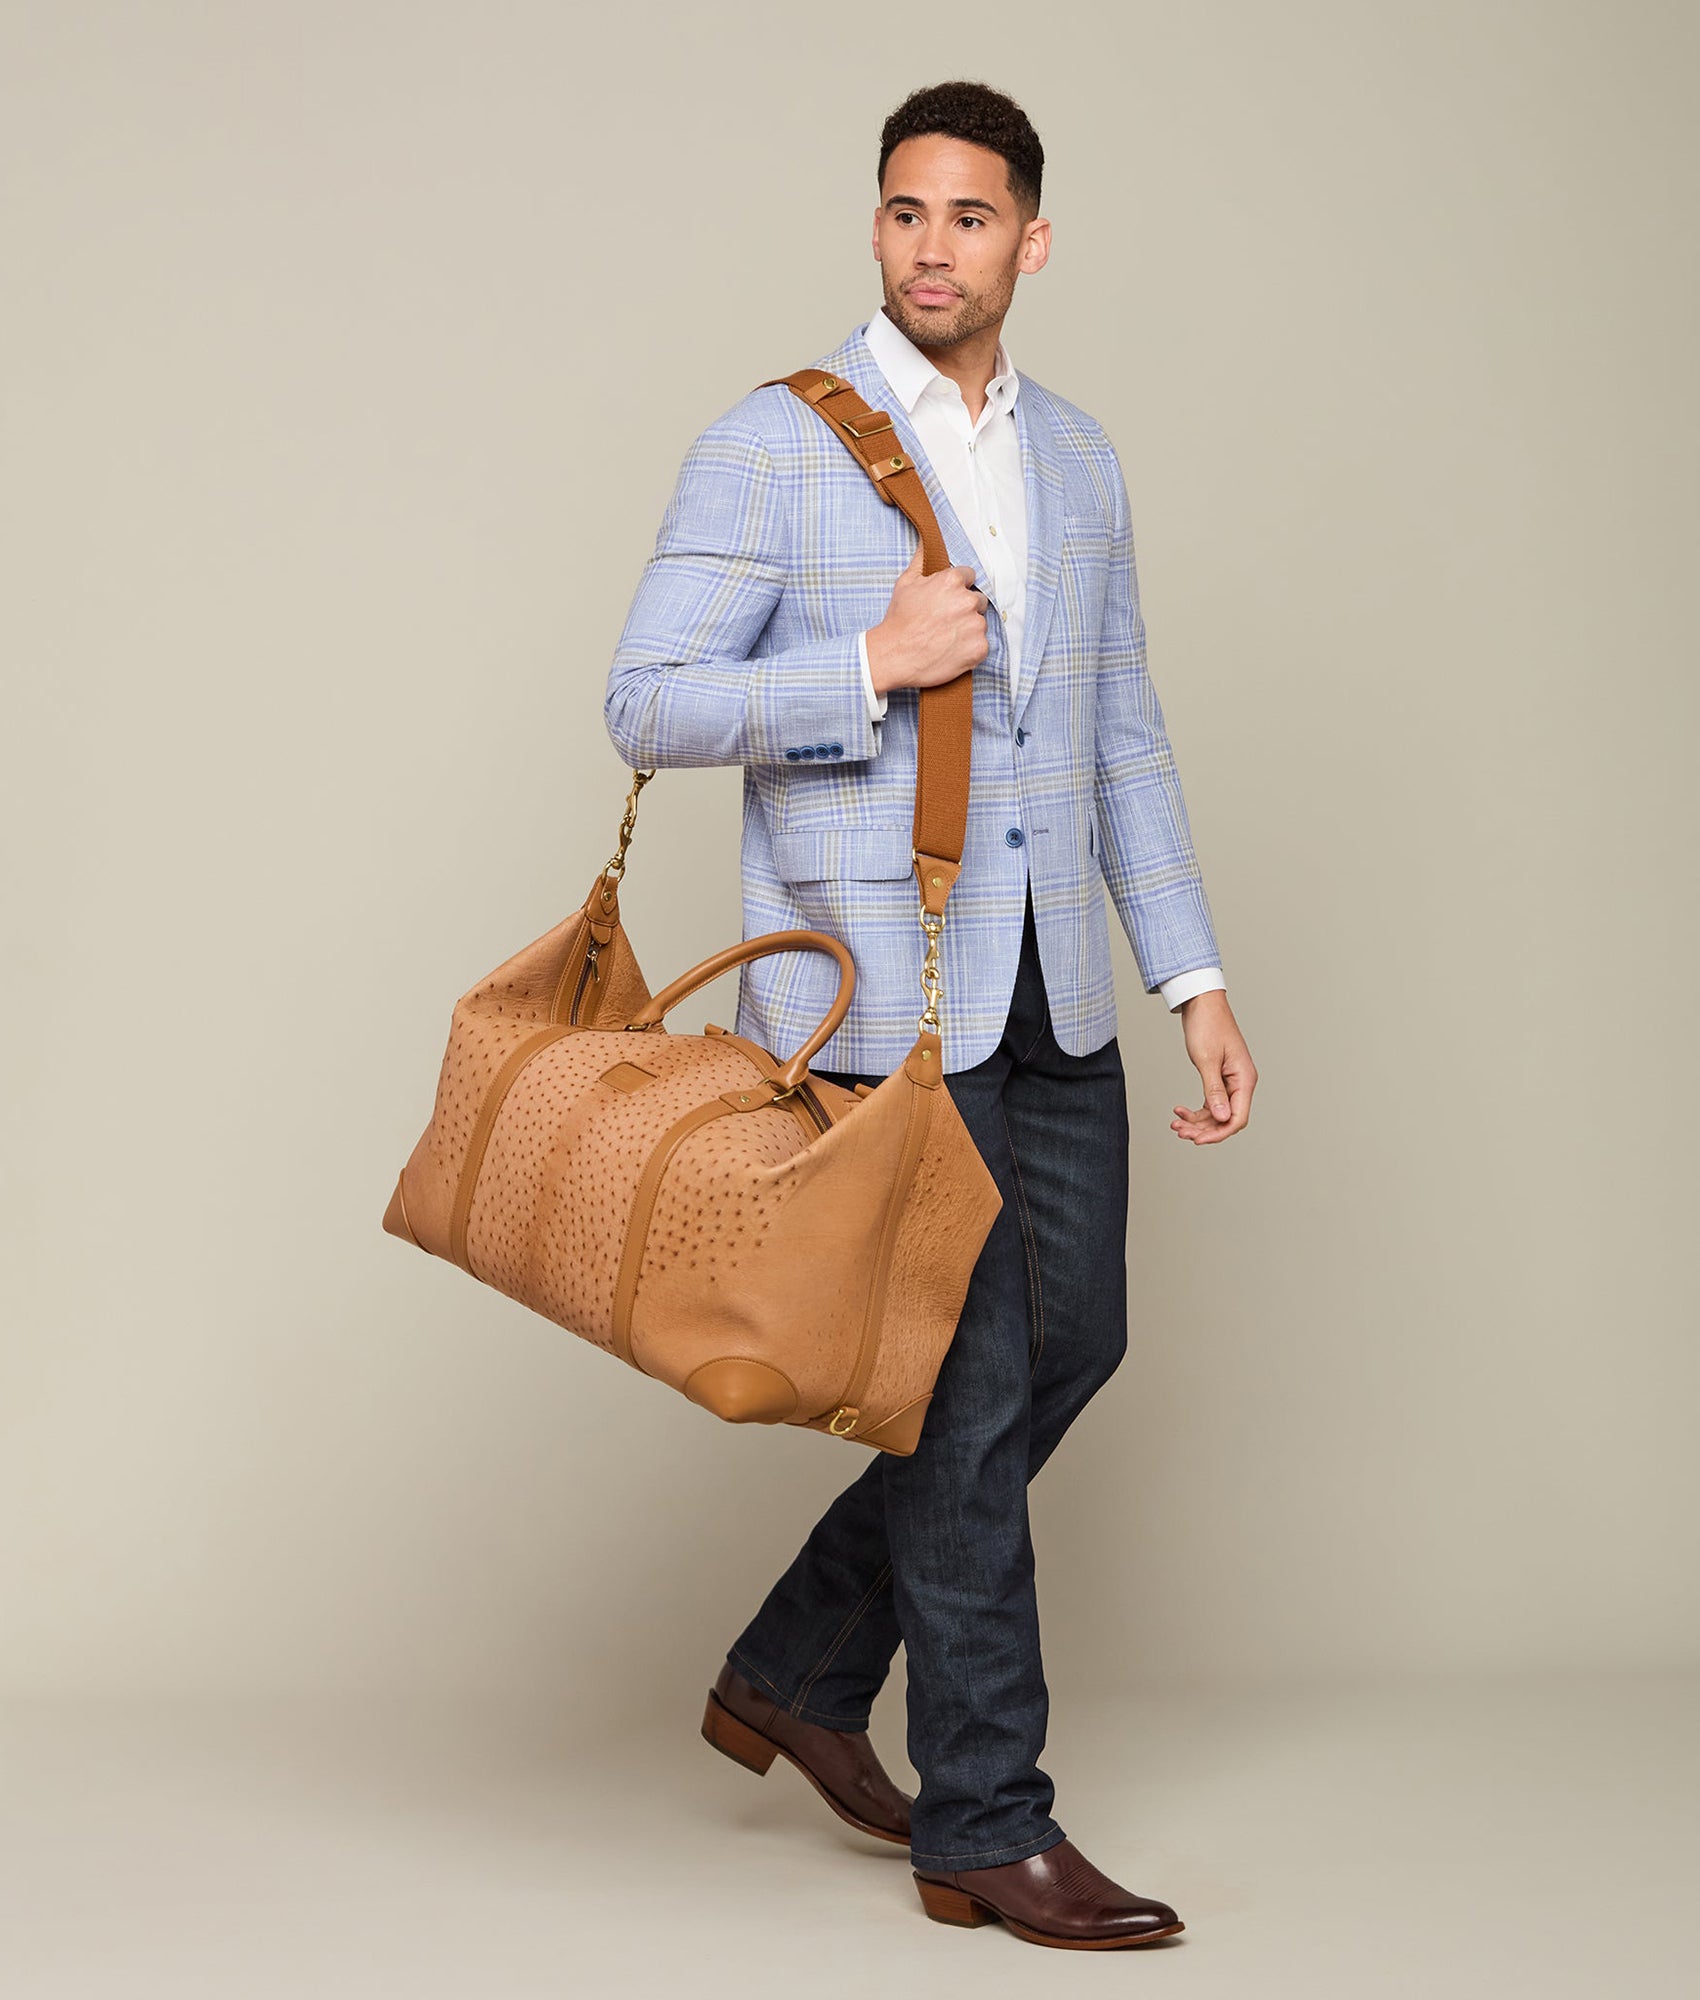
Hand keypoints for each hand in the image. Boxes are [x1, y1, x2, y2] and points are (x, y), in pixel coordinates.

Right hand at [865, 544, 988, 692]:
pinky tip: (952, 650)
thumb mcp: (906, 583)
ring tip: (946, 638)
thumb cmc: (899, 620)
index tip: (947, 600)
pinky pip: (982, 645)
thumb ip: (922, 559)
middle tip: (945, 621)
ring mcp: (975, 625)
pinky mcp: (979, 648)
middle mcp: (967, 601)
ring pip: (980, 623)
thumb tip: (927, 540)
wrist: (894, 656)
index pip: (969, 576)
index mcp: (952, 581)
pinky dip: (970, 649)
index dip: (958, 588)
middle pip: (978, 600)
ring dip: (968, 629)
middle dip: (965, 608)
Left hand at [1171, 990, 1255, 1143]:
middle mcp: (1241, 1083)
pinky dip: (1196, 1110)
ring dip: (1197, 1121)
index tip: (1197, 1140)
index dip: (1218, 1133)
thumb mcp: (1206, 1060)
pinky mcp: (1219, 1078)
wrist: (1201, 1002)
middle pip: (1226, 1119)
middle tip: (1179, 1132)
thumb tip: (1221, 1118)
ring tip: (1175, 1124)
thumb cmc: (1207, 1025)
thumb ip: (1214, 1090)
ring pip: (1216, 1113)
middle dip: (1203, 1129)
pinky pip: (1210, 1102)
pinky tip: (1179, 1111)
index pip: (1237, 1118)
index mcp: (1244, 1079)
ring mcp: (1230, 1081)